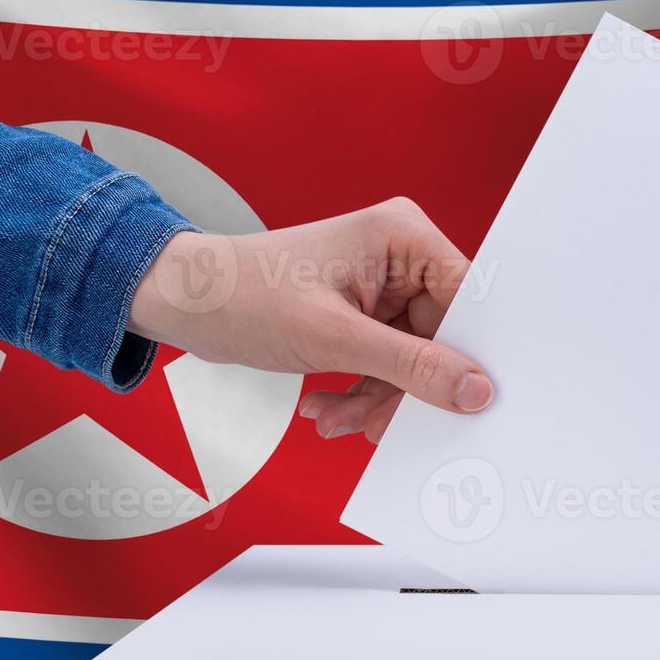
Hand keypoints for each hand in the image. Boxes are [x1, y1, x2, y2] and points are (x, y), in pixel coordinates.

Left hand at [128, 197, 492, 442]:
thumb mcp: (334, 338)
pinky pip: (386, 362)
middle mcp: (398, 254)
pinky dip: (360, 391)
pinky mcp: (362, 313)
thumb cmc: (242, 295)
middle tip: (380, 425)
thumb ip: (412, 366)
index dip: (469, 351)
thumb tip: (475, 389)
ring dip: (377, 397)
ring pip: (413, 358)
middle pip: (440, 336)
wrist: (184, 303)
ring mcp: (381, 285)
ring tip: (339, 419)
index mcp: (402, 235)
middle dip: (407, 387)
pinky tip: (327, 406)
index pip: (466, 297)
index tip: (466, 399)